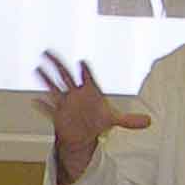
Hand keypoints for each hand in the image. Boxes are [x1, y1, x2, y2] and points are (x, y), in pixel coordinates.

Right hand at [34, 52, 148, 184]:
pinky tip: (35, 101)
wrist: (82, 133)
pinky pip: (49, 109)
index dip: (85, 70)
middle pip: (64, 74)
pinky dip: (43, 106)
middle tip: (48, 51)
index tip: (82, 62)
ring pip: (53, 87)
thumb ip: (130, 120)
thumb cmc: (96, 120)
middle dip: (57, 63)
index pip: (87, 77)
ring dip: (45, 78)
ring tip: (37, 69)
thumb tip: (150, 121)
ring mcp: (64, 102)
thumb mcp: (113, 119)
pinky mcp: (57, 114)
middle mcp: (74, 93)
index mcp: (88, 90)